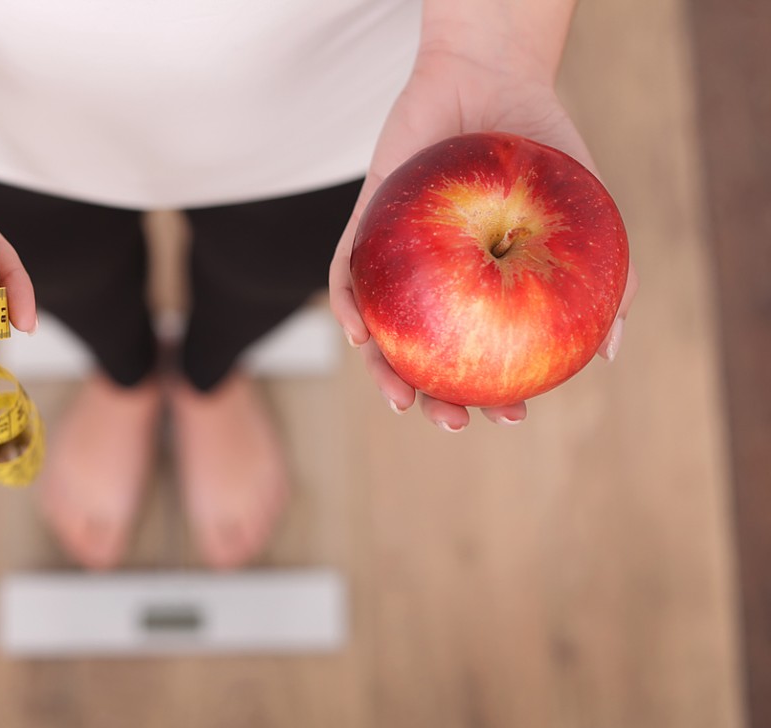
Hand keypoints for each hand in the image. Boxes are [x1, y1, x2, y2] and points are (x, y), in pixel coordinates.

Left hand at [329, 47, 637, 430]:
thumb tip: (609, 351)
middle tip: (454, 422)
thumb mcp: (586, 216)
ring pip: (378, 329)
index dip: (492, 394)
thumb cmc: (540, 148)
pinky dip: (347, 307)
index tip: (512, 417)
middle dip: (432, 400)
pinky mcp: (363, 224)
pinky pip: (345, 274)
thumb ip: (605, 279)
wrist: (492, 78)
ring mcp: (395, 258)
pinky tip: (359, 336)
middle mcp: (434, 281)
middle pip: (424, 356)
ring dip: (384, 372)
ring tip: (403, 400)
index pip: (480, 355)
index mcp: (480, 287)